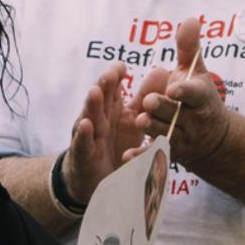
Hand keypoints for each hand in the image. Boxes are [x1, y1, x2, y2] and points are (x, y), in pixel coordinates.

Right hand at [61, 63, 140, 205]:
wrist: (96, 178)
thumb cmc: (115, 143)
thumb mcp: (133, 119)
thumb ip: (145, 97)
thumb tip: (161, 69)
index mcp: (111, 107)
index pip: (112, 87)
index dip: (115, 76)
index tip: (122, 67)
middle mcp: (98, 117)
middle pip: (100, 98)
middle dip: (104, 85)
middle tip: (111, 74)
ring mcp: (89, 134)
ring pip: (90, 117)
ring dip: (92, 105)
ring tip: (95, 92)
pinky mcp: (84, 154)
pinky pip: (84, 143)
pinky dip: (84, 135)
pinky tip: (86, 125)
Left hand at [131, 17, 231, 167]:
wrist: (213, 139)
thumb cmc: (199, 98)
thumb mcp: (196, 73)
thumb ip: (190, 49)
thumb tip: (191, 19)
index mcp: (201, 98)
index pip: (195, 94)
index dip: (184, 92)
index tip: (173, 89)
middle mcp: (193, 120)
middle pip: (176, 114)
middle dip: (163, 108)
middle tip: (149, 101)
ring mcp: (182, 139)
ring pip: (165, 133)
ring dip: (153, 128)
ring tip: (141, 120)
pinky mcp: (169, 154)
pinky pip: (154, 157)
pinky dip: (141, 158)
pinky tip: (127, 156)